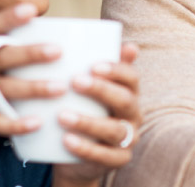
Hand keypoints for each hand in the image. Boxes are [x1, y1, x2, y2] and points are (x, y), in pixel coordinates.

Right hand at [0, 4, 65, 171]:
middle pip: (2, 57)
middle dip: (30, 53)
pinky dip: (16, 123)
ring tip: (60, 88)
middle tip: (58, 50)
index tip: (31, 9)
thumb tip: (50, 39)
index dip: (9, 17)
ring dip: (33, 88)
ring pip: (4, 88)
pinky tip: (37, 123)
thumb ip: (5, 54)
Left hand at [50, 42, 142, 186]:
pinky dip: (85, 148)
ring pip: (115, 130)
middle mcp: (133, 115)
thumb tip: (95, 34)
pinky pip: (105, 156)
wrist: (75, 157)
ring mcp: (128, 140)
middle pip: (125, 100)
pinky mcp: (117, 161)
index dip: (116, 70)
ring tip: (62, 115)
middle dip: (101, 90)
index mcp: (129, 93)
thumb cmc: (81, 113)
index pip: (131, 78)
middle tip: (74, 81)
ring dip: (88, 121)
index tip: (93, 64)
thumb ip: (88, 68)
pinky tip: (66, 140)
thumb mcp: (84, 92)